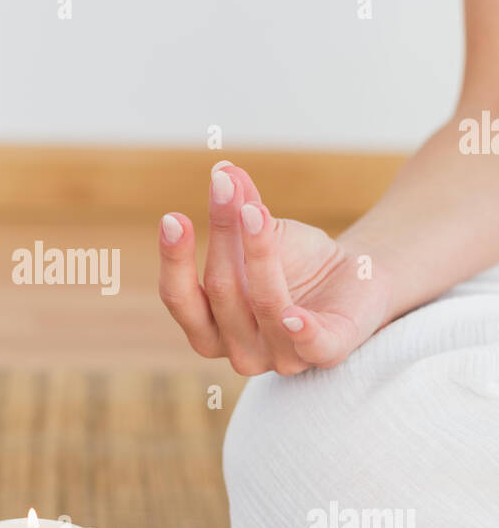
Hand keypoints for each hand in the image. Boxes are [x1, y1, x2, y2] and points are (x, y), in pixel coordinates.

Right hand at [157, 161, 391, 374]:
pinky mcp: (325, 353)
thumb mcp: (263, 232)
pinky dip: (300, 330)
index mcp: (210, 328)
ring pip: (265, 306)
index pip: (180, 299)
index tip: (173, 218)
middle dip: (223, 235)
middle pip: (221, 292)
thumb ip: (241, 207)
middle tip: (225, 187)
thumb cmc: (296, 262)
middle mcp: (239, 350)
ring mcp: (281, 358)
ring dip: (260, 254)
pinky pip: (310, 346)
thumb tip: (224, 169)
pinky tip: (292, 315)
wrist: (354, 277)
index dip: (175, 260)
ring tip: (256, 211)